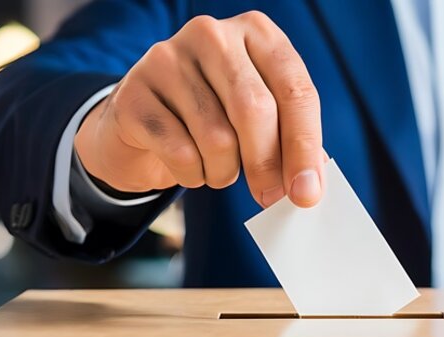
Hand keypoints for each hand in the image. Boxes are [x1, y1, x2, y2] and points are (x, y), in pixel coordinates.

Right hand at [75, 11, 324, 207]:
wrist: (143, 120)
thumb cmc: (214, 116)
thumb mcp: (257, 115)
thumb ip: (288, 139)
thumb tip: (310, 185)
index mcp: (256, 32)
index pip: (295, 89)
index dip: (305, 146)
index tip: (307, 194)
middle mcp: (212, 35)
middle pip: (254, 109)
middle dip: (267, 164)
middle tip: (270, 197)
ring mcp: (167, 59)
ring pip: (217, 137)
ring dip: (224, 171)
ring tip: (219, 169)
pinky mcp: (133, 92)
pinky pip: (179, 152)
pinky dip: (192, 174)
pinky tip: (190, 166)